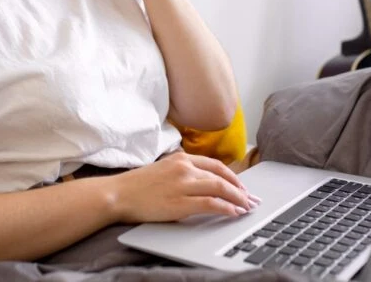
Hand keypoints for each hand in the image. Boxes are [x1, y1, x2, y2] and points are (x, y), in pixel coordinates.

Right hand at [103, 152, 261, 223]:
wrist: (118, 194)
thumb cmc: (137, 185)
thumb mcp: (163, 169)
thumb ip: (183, 172)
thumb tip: (204, 184)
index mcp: (180, 157)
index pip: (215, 165)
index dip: (233, 176)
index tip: (242, 187)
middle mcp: (184, 167)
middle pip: (221, 176)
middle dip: (240, 189)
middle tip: (252, 199)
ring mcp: (182, 184)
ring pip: (220, 188)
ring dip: (237, 199)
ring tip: (246, 207)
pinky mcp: (180, 202)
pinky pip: (210, 204)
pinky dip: (225, 208)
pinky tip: (233, 213)